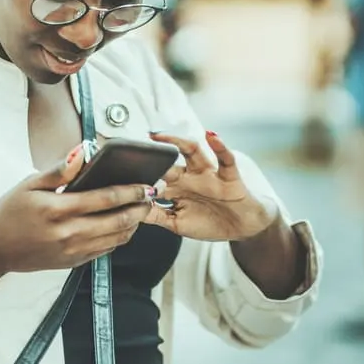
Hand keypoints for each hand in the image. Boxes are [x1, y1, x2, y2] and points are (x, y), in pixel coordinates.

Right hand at [0, 144, 155, 273]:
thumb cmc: (10, 212)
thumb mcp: (29, 184)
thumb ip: (58, 170)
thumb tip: (82, 152)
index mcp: (58, 209)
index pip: (105, 198)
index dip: (131, 191)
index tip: (146, 184)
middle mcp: (69, 233)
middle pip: (117, 220)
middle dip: (140, 207)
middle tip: (154, 195)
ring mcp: (72, 251)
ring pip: (116, 238)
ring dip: (134, 223)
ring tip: (144, 209)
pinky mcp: (73, 262)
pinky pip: (105, 250)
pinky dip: (120, 237)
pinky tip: (124, 225)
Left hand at [145, 131, 277, 241]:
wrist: (242, 228)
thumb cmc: (211, 222)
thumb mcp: (179, 224)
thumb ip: (158, 217)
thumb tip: (133, 212)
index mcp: (176, 188)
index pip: (155, 176)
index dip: (140, 174)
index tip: (121, 171)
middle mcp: (189, 177)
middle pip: (169, 160)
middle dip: (153, 154)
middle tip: (135, 147)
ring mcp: (208, 174)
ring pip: (192, 151)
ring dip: (177, 141)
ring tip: (161, 136)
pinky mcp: (228, 177)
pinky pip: (225, 159)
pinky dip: (220, 146)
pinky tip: (212, 136)